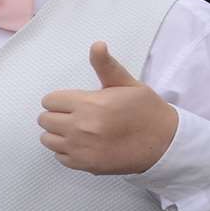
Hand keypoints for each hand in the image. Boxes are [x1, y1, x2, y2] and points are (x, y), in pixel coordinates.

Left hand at [37, 42, 178, 174]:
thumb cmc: (146, 110)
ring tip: (76, 130)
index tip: (72, 102)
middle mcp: (81, 126)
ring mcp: (81, 148)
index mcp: (89, 104)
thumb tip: (97, 45)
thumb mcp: (128, 84)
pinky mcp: (85, 165)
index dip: (60, 100)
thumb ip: (106, 66)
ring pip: (47, 139)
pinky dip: (66, 151)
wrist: (164, 142)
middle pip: (45, 119)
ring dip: (58, 134)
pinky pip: (59, 157)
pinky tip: (82, 145)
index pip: (50, 100)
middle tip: (74, 116)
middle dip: (56, 115)